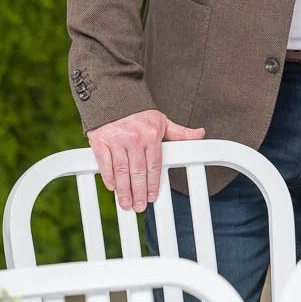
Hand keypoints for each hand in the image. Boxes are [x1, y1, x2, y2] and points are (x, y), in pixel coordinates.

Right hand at [87, 109, 203, 211]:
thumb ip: (180, 132)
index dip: (153, 184)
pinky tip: (113, 187)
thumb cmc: (139, 111)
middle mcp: (134, 138)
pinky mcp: (100, 140)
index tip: (152, 197)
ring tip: (126, 203)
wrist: (114, 94)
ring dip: (124, 190)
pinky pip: (105, 163)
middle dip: (138, 192)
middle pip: (138, 172)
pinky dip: (109, 177)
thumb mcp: (162, 120)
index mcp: (151, 135)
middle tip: (139, 207)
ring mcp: (116, 140)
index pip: (154, 165)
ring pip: (121, 171)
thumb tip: (200, 134)